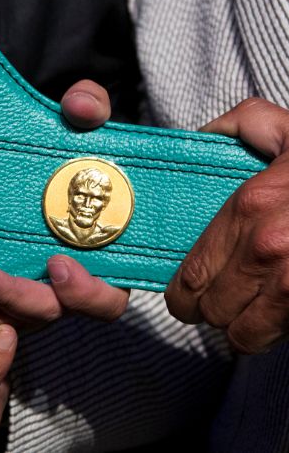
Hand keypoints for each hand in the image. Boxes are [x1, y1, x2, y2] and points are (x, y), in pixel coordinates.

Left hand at [0, 80, 129, 333]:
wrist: (28, 168)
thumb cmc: (66, 156)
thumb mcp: (80, 128)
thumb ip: (89, 111)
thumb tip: (82, 105)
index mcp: (98, 261)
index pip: (105, 298)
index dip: (87, 291)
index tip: (57, 263)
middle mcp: (61, 290)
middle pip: (47, 313)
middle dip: (13, 298)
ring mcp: (23, 298)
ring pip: (6, 323)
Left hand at [165, 98, 288, 353]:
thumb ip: (245, 125)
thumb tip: (207, 132)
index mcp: (249, 208)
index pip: (188, 277)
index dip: (185, 294)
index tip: (192, 294)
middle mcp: (267, 249)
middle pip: (211, 311)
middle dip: (216, 309)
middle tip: (228, 298)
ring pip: (243, 335)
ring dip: (246, 328)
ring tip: (255, 311)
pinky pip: (281, 339)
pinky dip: (278, 334)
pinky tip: (284, 314)